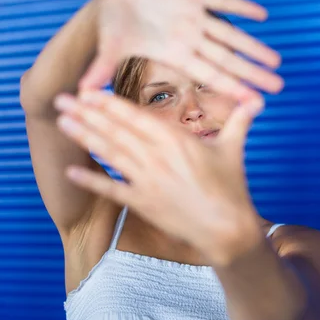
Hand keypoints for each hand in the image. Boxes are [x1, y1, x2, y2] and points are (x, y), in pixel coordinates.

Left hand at [53, 90, 263, 263]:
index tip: (88, 90)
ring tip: (63, 122)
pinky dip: (91, 181)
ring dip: (84, 137)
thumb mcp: (234, 148)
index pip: (135, 116)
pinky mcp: (143, 204)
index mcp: (176, 140)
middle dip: (86, 113)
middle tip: (60, 99)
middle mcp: (156, 158)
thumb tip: (258, 99)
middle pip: (115, 131)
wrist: (227, 229)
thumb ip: (240, 119)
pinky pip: (112, 190)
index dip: (108, 102)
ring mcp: (147, 181)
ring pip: (109, 154)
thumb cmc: (231, 186)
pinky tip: (71, 171)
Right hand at [80, 0, 282, 105]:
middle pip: (228, 59)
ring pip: (231, 34)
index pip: (209, 75)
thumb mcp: (110, 48)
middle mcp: (191, 40)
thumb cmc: (114, 29)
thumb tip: (83, 92)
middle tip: (278, 86)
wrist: (116, 1)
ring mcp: (195, 18)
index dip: (232, 87)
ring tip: (276, 60)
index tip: (254, 101)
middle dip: (253, 72)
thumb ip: (102, 68)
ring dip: (253, 46)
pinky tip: (262, 15)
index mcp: (176, 55)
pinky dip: (240, 6)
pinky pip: (221, 0)